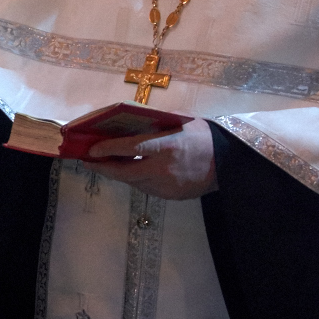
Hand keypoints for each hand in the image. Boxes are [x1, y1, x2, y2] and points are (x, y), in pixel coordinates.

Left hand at [82, 118, 217, 199]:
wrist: (229, 161)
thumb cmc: (202, 136)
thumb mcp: (180, 122)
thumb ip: (155, 123)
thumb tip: (127, 122)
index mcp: (169, 146)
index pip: (132, 148)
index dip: (109, 149)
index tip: (92, 149)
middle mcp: (166, 169)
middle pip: (126, 172)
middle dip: (104, 167)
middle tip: (89, 161)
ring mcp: (168, 186)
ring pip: (134, 182)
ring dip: (119, 173)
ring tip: (106, 164)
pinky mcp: (171, 196)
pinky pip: (147, 188)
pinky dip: (137, 180)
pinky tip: (131, 171)